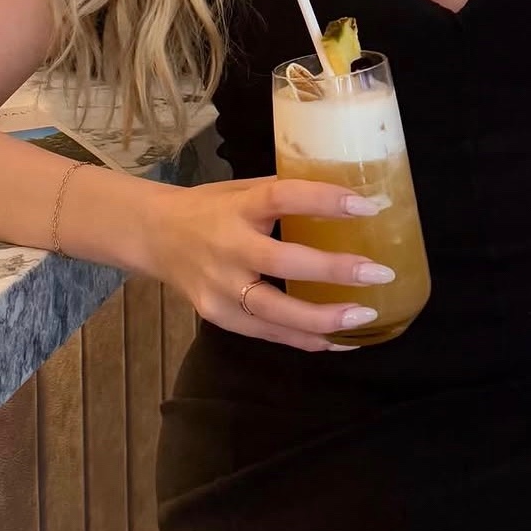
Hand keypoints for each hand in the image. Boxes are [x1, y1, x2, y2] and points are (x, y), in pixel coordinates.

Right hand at [145, 177, 395, 350]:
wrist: (152, 236)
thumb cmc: (208, 208)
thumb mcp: (241, 190)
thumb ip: (283, 196)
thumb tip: (346, 197)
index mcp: (236, 207)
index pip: (282, 198)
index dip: (324, 201)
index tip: (367, 207)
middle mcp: (227, 247)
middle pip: (283, 263)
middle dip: (334, 270)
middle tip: (378, 273)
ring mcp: (219, 287)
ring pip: (274, 311)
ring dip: (323, 318)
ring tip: (364, 317)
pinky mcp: (217, 315)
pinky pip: (266, 333)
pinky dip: (302, 339)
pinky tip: (336, 340)